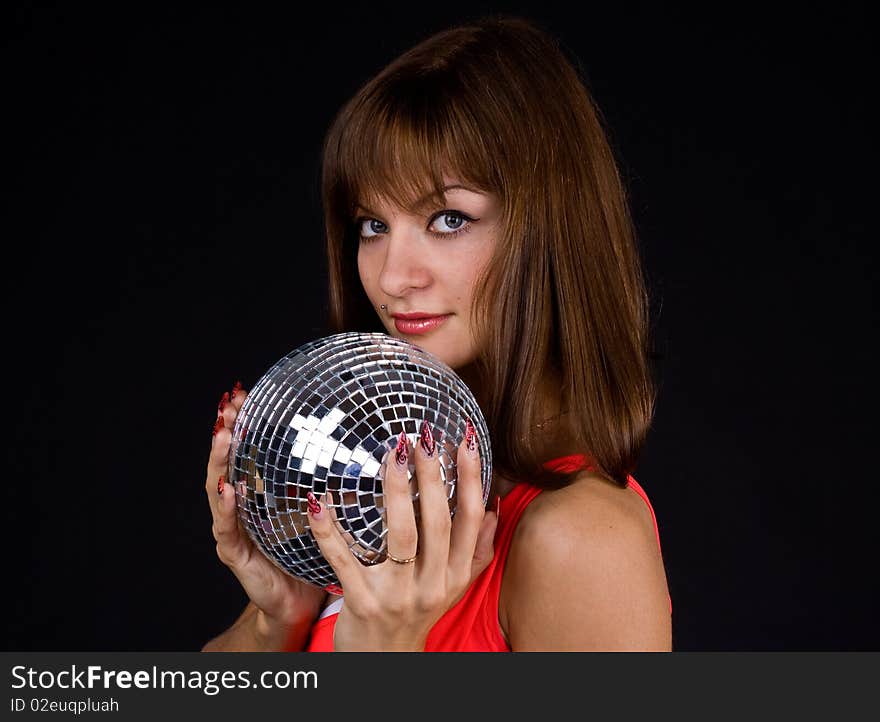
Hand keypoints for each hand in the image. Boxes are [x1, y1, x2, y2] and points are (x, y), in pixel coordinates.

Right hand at [206, 382, 325, 642]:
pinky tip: (229, 488)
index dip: (247, 420)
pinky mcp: (236, 554)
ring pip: (220, 488)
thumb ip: (338, 483)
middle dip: (227, 430)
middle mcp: (244, 506)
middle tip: (229, 403)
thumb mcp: (328, 513)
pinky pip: (228, 528)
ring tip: (223, 434)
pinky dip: (227, 507)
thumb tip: (373, 450)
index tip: (247, 390)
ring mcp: (235, 529)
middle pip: (230, 461)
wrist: (300, 604)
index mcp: (264, 494)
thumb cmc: (314, 556)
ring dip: (220, 460)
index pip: (251, 450)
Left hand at [307, 419, 498, 650]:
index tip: (468, 440)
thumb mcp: (454, 587)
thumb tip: (492, 506)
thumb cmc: (416, 614)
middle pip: (438, 523)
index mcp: (455, 574)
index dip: (472, 478)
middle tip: (423, 436)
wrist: (383, 663)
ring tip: (393, 455)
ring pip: (401, 537)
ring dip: (397, 492)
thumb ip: (475, 549)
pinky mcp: (362, 603)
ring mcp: (397, 595)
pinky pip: (344, 561)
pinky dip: (329, 531)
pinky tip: (318, 502)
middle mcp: (432, 584)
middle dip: (433, 476)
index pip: (470, 519)